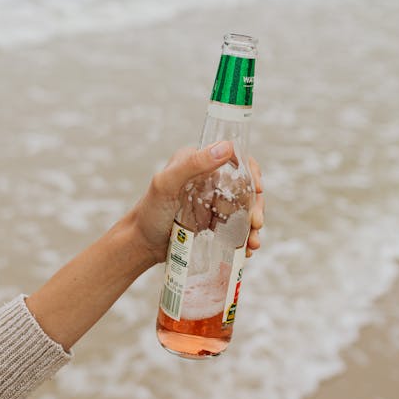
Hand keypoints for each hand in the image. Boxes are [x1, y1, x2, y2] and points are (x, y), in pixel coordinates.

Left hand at [131, 141, 264, 263]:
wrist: (141, 244)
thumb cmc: (149, 211)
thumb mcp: (166, 184)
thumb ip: (193, 164)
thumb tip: (227, 147)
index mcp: (199, 163)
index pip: (234, 159)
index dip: (252, 172)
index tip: (257, 188)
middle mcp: (209, 180)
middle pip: (245, 187)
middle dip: (256, 205)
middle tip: (257, 223)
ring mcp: (213, 202)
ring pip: (244, 209)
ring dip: (254, 225)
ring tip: (253, 244)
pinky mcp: (214, 223)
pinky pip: (237, 227)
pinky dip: (246, 237)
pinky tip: (247, 250)